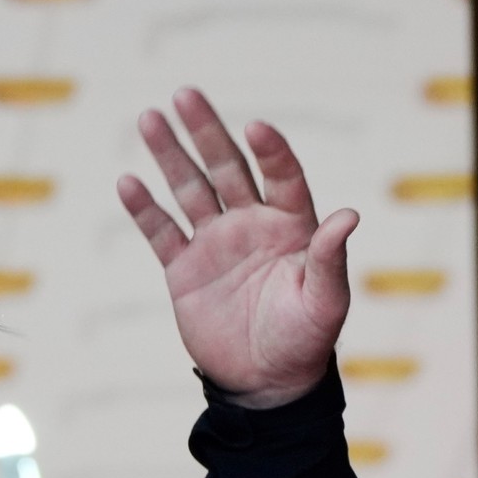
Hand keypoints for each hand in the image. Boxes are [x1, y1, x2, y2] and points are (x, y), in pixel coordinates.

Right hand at [118, 88, 357, 408]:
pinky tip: (128, 182)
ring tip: (150, 118)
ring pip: (189, 189)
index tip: (255, 129)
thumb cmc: (306, 341)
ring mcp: (215, 243)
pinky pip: (162, 232)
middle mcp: (251, 223)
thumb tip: (348, 216)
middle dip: (206, 131)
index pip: (280, 175)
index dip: (270, 151)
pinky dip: (144, 209)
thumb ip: (330, 259)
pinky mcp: (184, 269)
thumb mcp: (325, 303)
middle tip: (185, 94)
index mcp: (291, 225)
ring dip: (170, 155)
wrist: (266, 384)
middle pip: (226, 167)